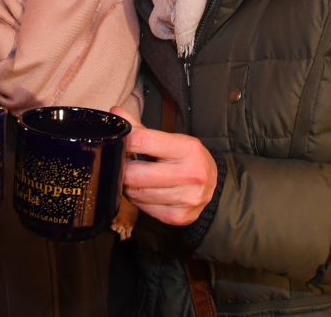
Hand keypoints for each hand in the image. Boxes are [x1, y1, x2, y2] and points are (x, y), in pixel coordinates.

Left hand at [111, 106, 217, 225]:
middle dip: (121, 169)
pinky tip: (143, 192)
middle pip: (134, 174)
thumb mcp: (170, 140)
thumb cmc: (186, 158)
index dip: (123, 141)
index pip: (142, 141)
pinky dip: (137, 200)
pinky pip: (143, 208)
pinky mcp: (179, 217)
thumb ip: (141, 129)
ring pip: (136, 193)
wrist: (214, 186)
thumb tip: (115, 114)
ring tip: (132, 178)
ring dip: (128, 185)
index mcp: (187, 148)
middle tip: (120, 164)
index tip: (115, 143)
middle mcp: (190, 174)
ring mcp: (186, 198)